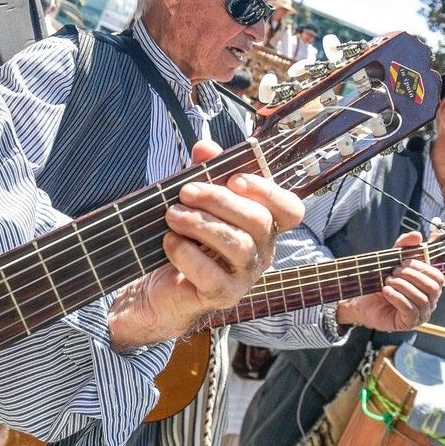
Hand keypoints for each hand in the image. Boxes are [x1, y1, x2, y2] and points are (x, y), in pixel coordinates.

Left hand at [108, 139, 303, 349]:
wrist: (155, 285)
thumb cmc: (181, 237)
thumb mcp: (191, 198)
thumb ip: (202, 172)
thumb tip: (207, 148)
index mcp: (262, 224)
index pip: (289, 209)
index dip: (268, 191)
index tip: (233, 178)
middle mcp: (261, 251)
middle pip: (259, 222)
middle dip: (220, 200)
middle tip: (185, 192)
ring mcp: (245, 277)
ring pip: (238, 245)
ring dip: (201, 224)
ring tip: (172, 215)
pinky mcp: (222, 297)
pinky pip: (213, 276)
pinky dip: (188, 254)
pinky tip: (169, 242)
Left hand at [336, 230, 444, 332]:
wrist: (362, 300)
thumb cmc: (381, 281)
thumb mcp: (392, 260)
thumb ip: (403, 247)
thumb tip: (417, 235)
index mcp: (429, 287)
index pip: (438, 277)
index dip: (422, 267)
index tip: (404, 262)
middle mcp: (429, 301)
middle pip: (433, 288)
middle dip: (412, 276)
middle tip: (393, 272)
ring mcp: (420, 314)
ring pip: (422, 299)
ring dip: (403, 286)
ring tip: (387, 281)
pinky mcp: (408, 323)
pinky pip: (410, 310)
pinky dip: (397, 298)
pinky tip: (386, 291)